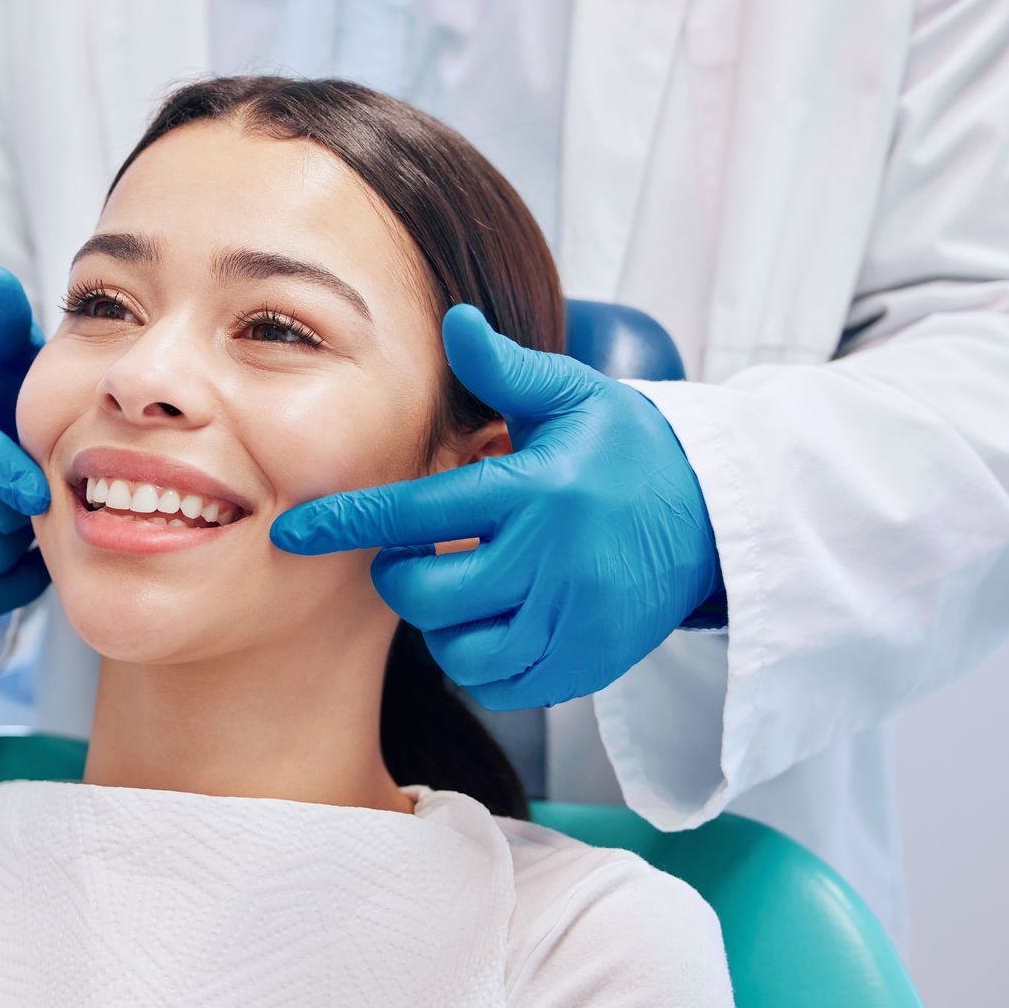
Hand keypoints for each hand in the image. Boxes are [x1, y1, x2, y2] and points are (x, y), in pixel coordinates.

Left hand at [270, 304, 721, 709]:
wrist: (715, 520)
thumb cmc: (629, 451)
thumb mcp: (577, 396)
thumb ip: (506, 370)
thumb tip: (454, 321)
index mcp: (534, 491)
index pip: (417, 513)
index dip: (346, 524)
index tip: (293, 532)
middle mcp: (550, 562)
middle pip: (426, 596)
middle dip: (401, 577)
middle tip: (420, 553)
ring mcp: (570, 621)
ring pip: (457, 650)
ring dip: (441, 623)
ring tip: (465, 585)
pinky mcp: (585, 665)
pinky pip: (499, 685)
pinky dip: (480, 662)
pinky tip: (494, 622)